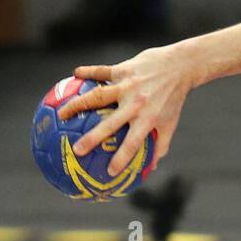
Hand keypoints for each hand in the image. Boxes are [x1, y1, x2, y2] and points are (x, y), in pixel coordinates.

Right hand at [58, 45, 194, 176]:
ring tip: (61, 114)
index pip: (132, 144)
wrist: (180, 66)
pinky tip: (74, 74)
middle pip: (109, 124)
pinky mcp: (123, 69)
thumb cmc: (174, 98)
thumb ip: (160, 145)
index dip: (121, 160)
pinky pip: (101, 71)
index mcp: (147, 120)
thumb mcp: (170, 123)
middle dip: (92, 138)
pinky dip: (87, 72)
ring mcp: (127, 86)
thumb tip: (151, 167)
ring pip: (97, 96)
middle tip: (76, 150)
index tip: (109, 173)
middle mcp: (135, 104)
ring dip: (77, 105)